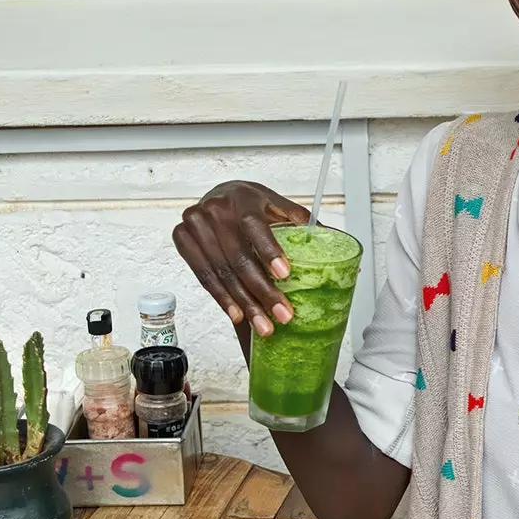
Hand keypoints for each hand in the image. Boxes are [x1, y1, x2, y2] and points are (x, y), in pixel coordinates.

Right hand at [173, 181, 309, 336]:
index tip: (285, 274)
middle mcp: (216, 209)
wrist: (217, 195)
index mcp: (243, 198)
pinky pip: (203, 276)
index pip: (255, 225)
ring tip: (263, 323)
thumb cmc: (250, 202)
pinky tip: (237, 314)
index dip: (269, 250)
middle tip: (282, 314)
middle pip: (239, 257)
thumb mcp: (277, 204)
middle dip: (262, 290)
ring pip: (222, 272)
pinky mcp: (183, 239)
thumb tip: (335, 242)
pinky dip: (222, 298)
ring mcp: (195, 224)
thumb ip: (301, 222)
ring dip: (244, 302)